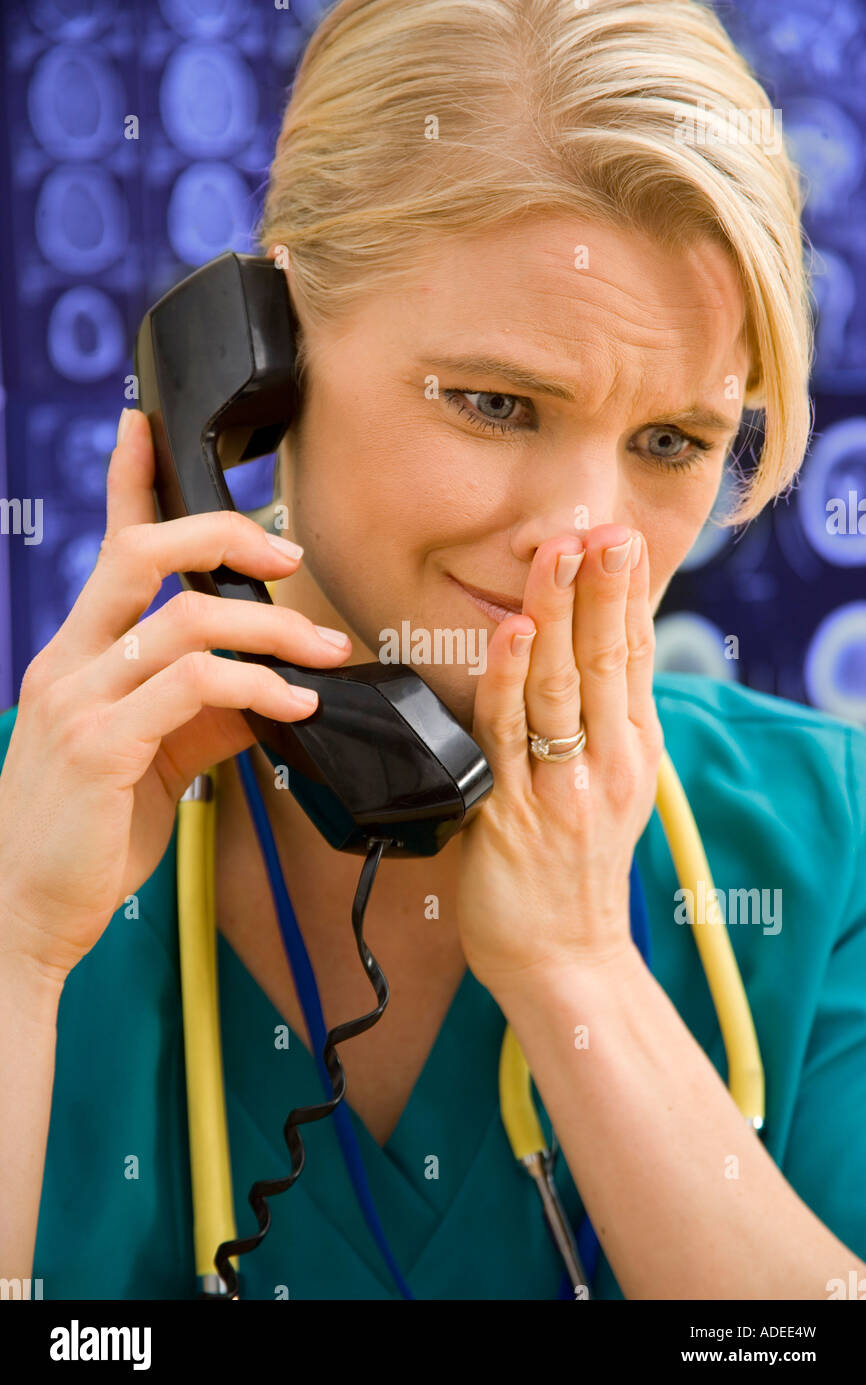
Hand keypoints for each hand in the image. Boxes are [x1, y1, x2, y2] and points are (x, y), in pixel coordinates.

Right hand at [0, 409, 353, 979]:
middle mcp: (68, 663)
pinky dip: (258, 685)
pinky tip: (294, 703)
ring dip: (272, 628)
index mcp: (75, 656)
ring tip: (324, 653)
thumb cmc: (84, 832)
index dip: (127, 483)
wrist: (26, 912)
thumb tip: (272, 685)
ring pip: (185, 619)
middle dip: (225, 535)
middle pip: (143, 555)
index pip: (106, 550)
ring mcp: (79, 700)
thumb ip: (202, 711)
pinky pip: (194, 687)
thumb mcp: (147, 757)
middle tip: (291, 554)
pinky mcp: (101, 746)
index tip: (144, 427)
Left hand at [455, 524, 662, 993]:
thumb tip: (581, 654)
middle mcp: (606, 762)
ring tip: (557, 554)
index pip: (631, 655)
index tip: (619, 537)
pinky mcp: (512, 812)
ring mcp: (561, 786)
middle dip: (598, 586)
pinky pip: (505, 734)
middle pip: (602, 657)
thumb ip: (598, 724)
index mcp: (630, 749)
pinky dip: (507, 678)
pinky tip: (510, 632)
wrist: (562, 956)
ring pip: (558, 683)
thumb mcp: (607, 788)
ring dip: (555, 613)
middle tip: (595, 525)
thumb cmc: (574, 868)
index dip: (625, 593)